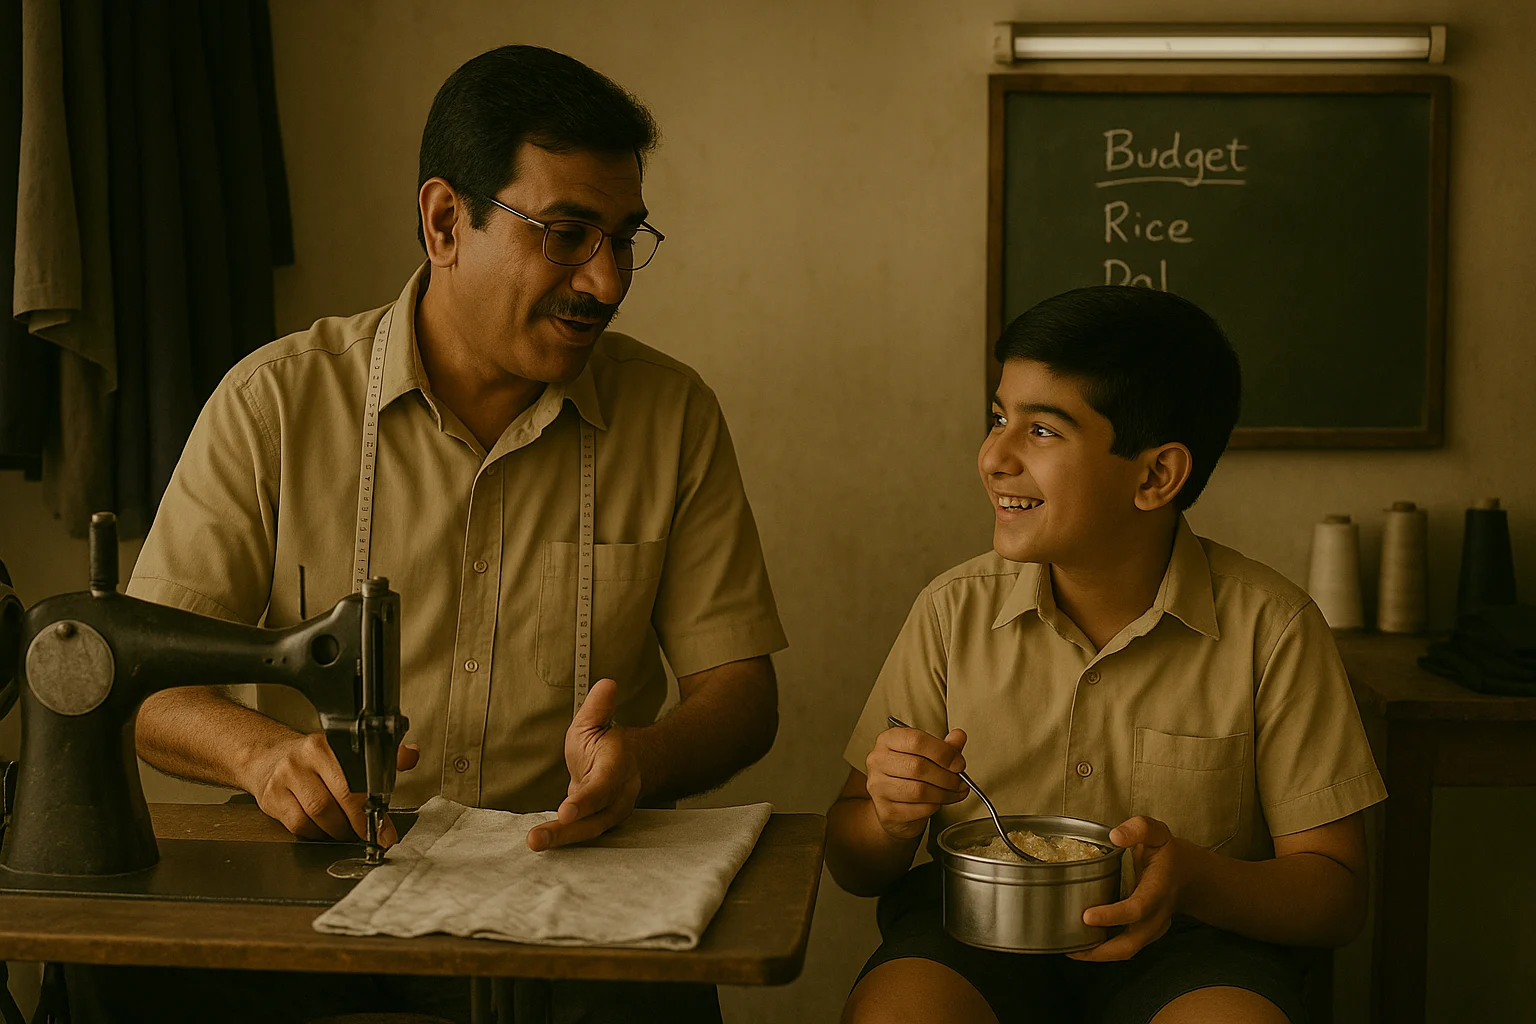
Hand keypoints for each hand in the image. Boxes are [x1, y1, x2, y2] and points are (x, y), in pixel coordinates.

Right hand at [247, 732, 419, 844]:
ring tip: (346, 831)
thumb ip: (382, 756)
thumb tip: (411, 755)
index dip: (374, 803)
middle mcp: (305, 758)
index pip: (358, 775)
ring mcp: (286, 778)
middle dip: (359, 822)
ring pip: (319, 814)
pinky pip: (299, 825)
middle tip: (369, 834)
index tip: (385, 828)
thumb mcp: (346, 752)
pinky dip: (315, 833)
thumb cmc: (314, 760)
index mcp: (328, 744)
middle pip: (340, 797)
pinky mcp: (272, 798)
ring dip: (337, 829)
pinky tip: (322, 829)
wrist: (268, 758)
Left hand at [527, 678, 639, 851]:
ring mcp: (611, 815)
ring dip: (561, 840)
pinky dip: (563, 842)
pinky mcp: (599, 825)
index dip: (585, 801)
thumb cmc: (607, 746)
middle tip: (536, 839)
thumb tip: (606, 684)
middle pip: (594, 819)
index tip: (565, 811)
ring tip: (534, 843)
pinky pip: (582, 836)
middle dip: (566, 832)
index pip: (601, 788)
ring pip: (588, 832)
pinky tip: (541, 844)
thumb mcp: (597, 722)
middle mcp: (618, 797)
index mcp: (617, 769)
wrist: (633, 767)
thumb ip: (599, 707)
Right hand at [864, 723, 968, 841]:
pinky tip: (939, 802)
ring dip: (944, 793)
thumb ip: (943, 747)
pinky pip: (918, 809)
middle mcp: (878, 761)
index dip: (943, 752)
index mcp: (888, 740)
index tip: (958, 763)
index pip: (916, 741)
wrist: (891, 804)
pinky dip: (935, 807)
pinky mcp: (886, 810)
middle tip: (960, 781)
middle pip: (918, 767)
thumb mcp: (926, 756)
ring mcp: (879, 786)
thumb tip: (958, 736)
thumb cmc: (908, 775)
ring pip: (919, 791)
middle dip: (947, 777)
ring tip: (954, 792)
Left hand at [1070, 815, 1188, 961]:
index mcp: (1158, 889)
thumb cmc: (1166, 852)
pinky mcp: (1146, 934)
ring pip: (1127, 951)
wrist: (1188, 875)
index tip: (1086, 916)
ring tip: (1070, 949)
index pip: (1137, 909)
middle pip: (1131, 943)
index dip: (1112, 916)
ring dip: (1099, 955)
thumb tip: (1115, 837)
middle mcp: (1157, 914)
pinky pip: (1126, 948)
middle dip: (1101, 950)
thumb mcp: (1156, 832)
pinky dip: (1104, 951)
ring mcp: (1153, 928)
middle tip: (1071, 947)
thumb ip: (1138, 829)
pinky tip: (1082, 945)